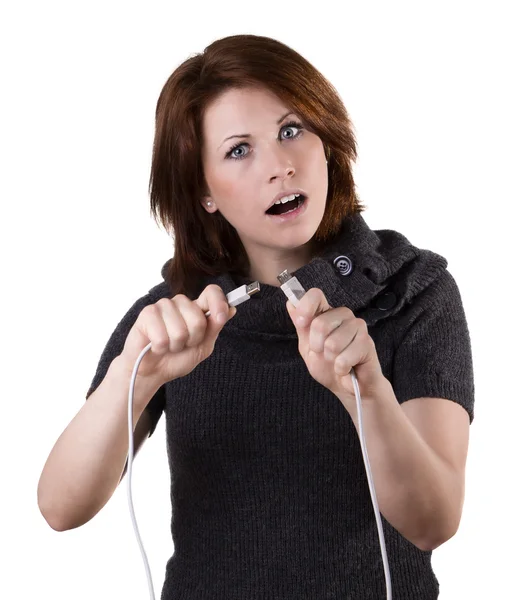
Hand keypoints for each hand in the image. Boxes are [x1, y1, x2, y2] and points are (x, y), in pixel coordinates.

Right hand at [119, 285, 236, 388]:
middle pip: (198, 318)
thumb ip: (214, 328)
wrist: (152, 372)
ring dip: (175, 346)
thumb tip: (231, 309)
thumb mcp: (203, 346)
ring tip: (168, 346)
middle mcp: (181, 303)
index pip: (212, 292)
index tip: (220, 318)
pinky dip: (161, 348)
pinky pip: (162, 337)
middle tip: (182, 344)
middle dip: (192, 339)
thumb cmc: (177, 358)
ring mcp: (163, 306)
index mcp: (197, 308)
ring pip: (180, 330)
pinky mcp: (147, 314)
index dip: (219, 303)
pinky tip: (156, 346)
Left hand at [286, 288, 385, 411]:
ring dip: (330, 359)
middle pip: (320, 323)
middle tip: (323, 354)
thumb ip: (301, 327)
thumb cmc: (328, 366)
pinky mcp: (367, 342)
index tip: (301, 323)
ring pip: (332, 343)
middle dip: (316, 346)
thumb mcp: (307, 348)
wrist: (347, 388)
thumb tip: (290, 302)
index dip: (305, 307)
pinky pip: (344, 358)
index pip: (315, 295)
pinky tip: (346, 368)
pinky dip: (340, 368)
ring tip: (337, 361)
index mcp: (326, 313)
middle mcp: (343, 315)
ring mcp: (357, 327)